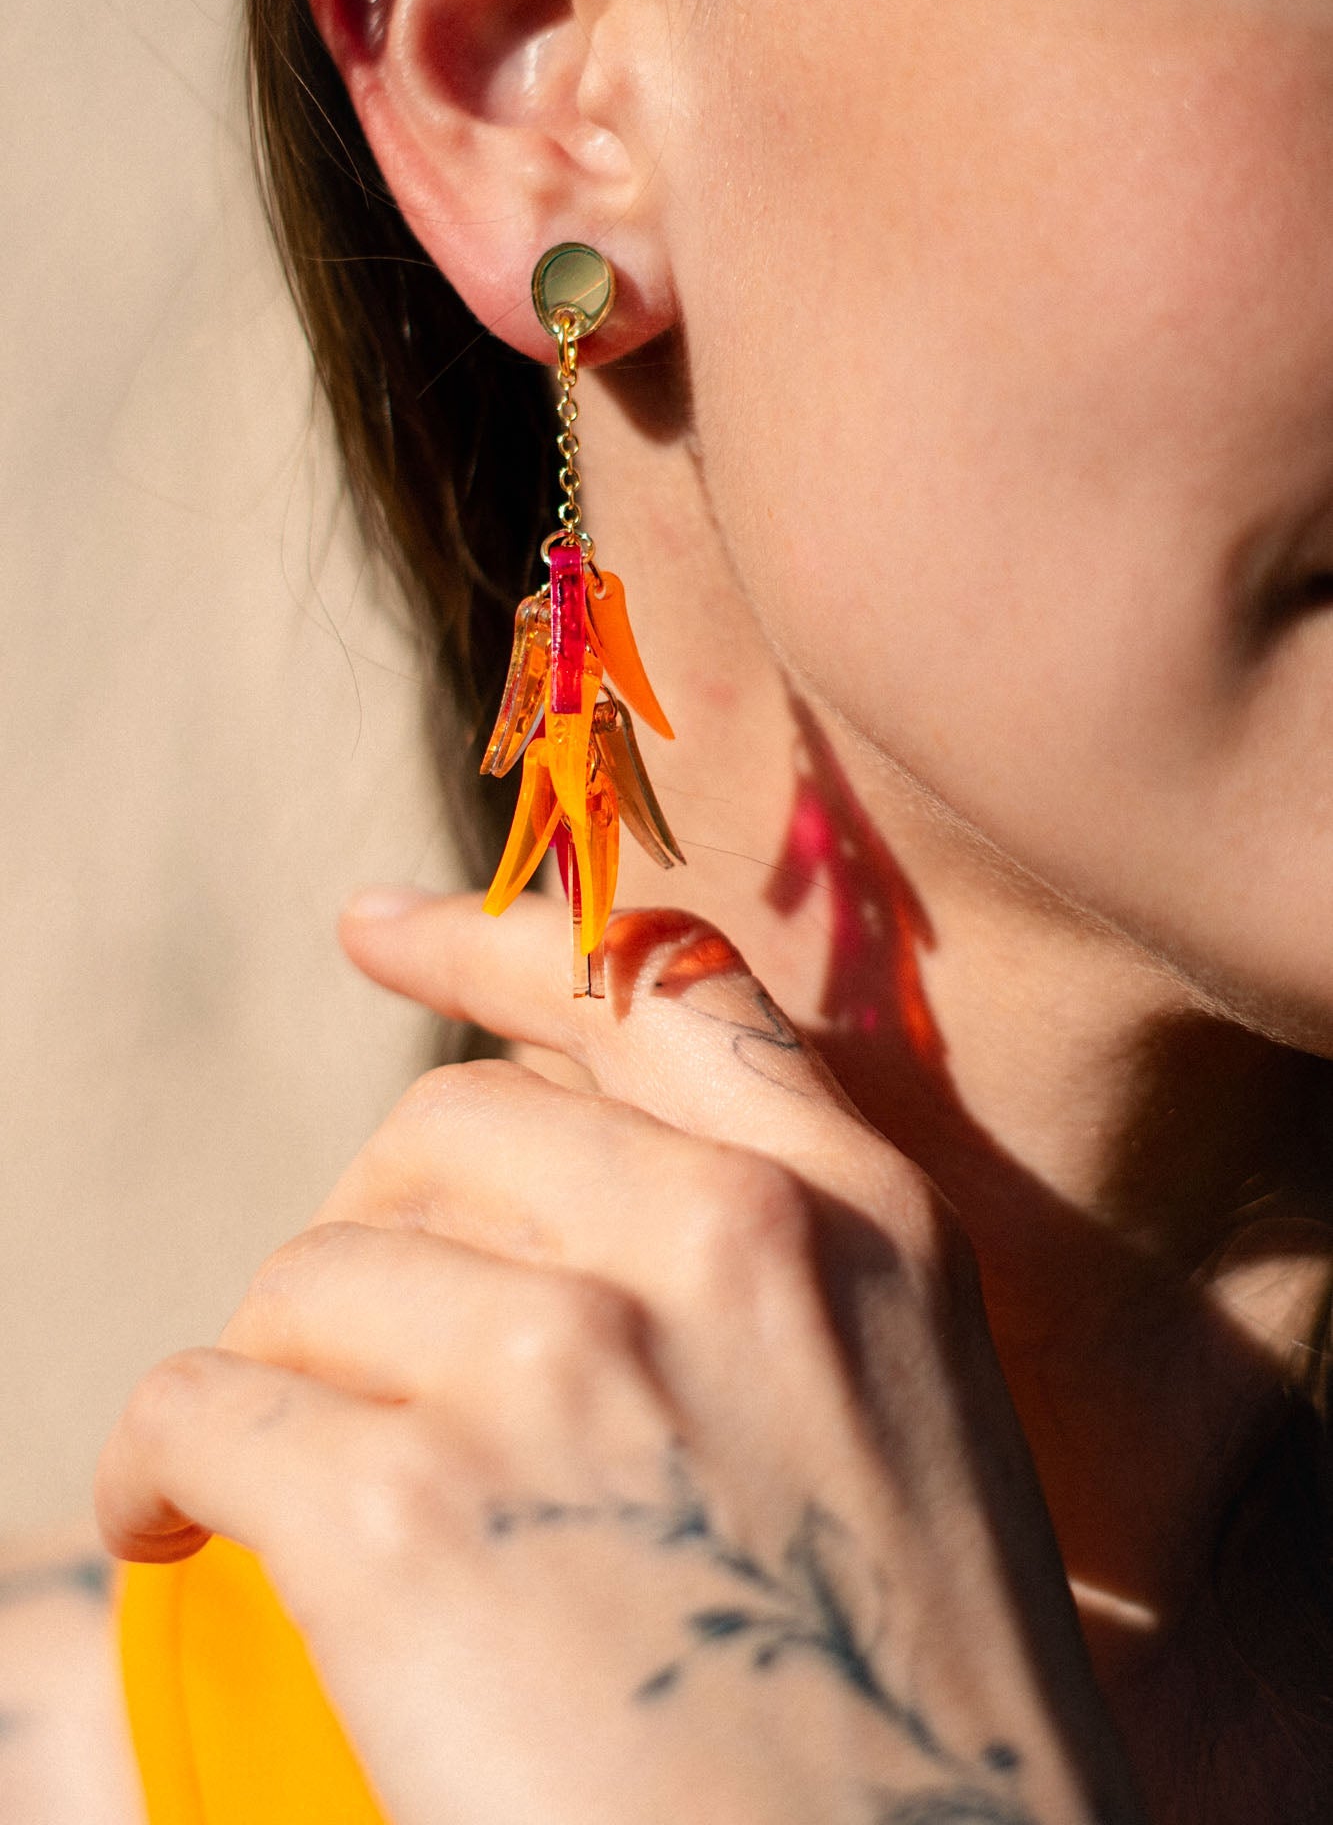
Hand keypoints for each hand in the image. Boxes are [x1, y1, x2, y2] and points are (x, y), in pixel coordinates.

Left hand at [96, 893, 1140, 1824]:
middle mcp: (727, 1245)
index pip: (650, 998)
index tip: (372, 925)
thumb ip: (755, 1274)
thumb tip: (523, 1196)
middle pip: (442, 1135)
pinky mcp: (412, 1512)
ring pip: (314, 1274)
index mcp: (860, 1217)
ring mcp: (570, 1364)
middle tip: (347, 1355)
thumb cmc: (892, 1715)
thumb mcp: (892, 1425)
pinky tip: (173, 1532)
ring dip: (273, 1369)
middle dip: (371, 1231)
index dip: (494, 948)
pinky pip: (210, 1400)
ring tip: (267, 1482)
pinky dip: (162, 1460)